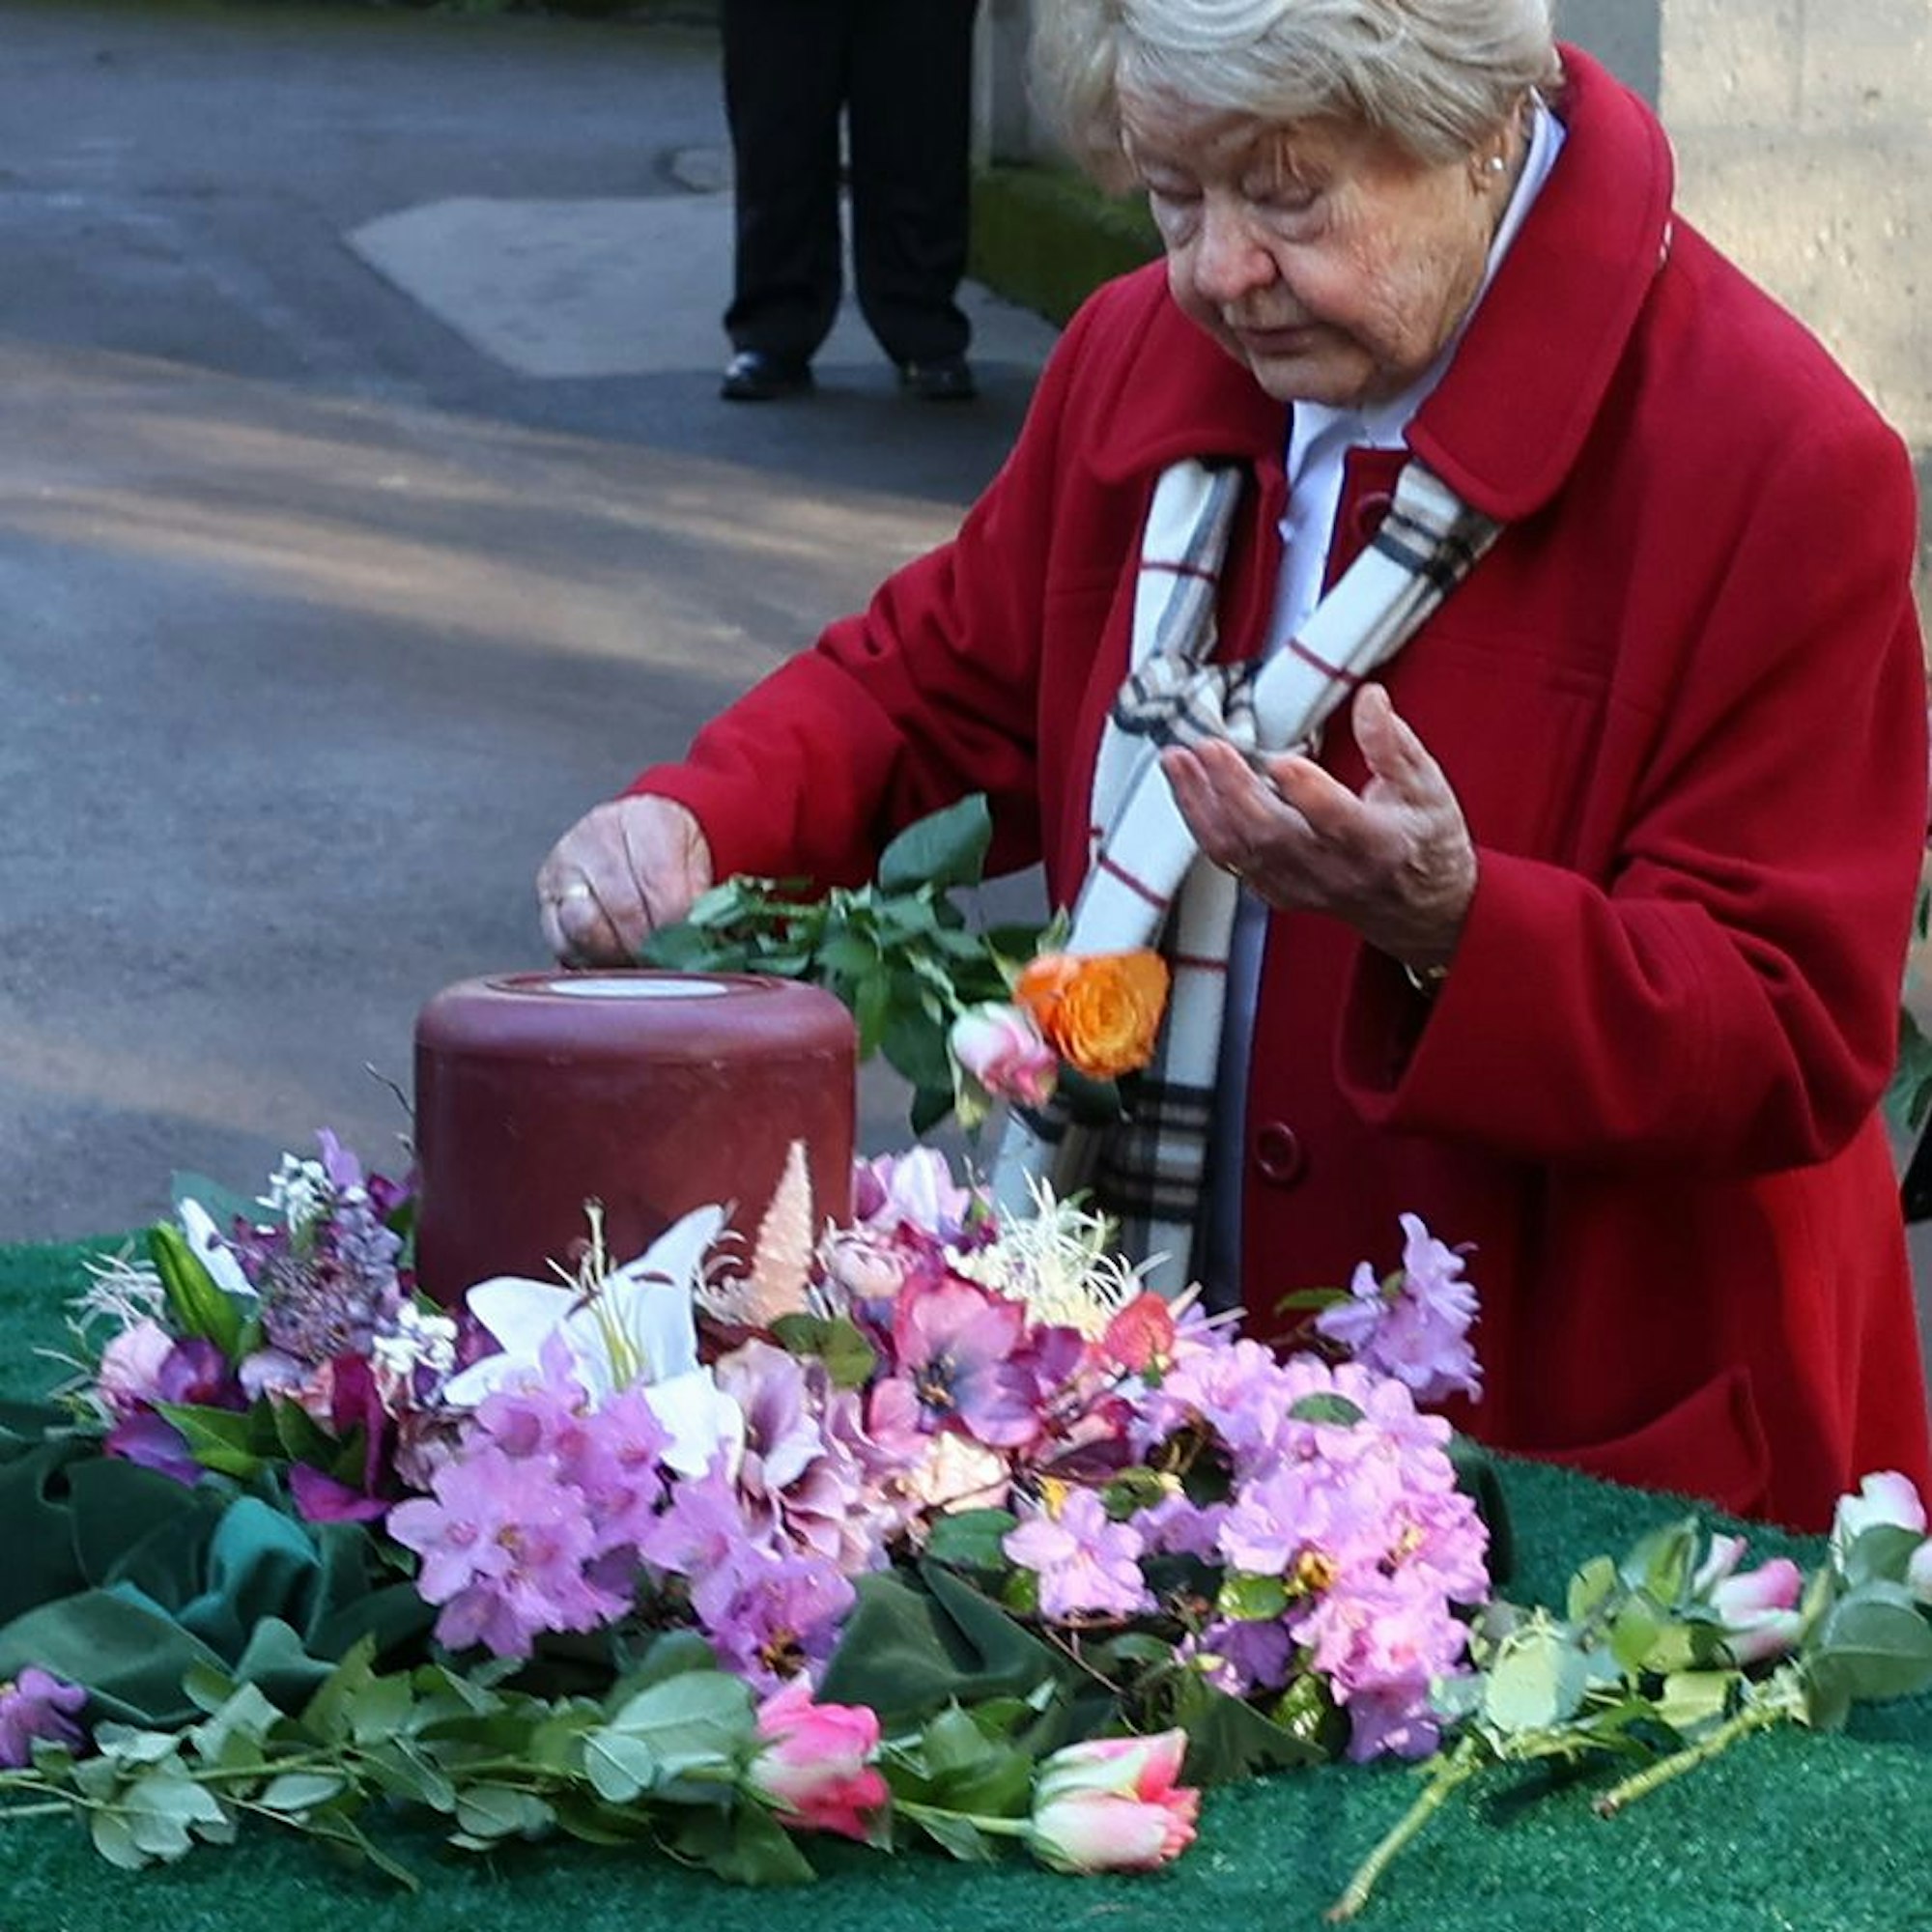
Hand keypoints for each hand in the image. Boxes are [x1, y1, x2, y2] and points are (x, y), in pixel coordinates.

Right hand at [536, 795, 713, 965]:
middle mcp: (598, 832)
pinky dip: (589, 958)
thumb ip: (698, 894)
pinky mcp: (547, 894)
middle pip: (623, 906)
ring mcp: (566, 862)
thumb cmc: (668, 852)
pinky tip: (613, 957)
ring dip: (619, 953)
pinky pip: (561, 940)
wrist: (636, 838)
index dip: (675, 922)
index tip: (688, 944)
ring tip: (641, 960)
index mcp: (645, 816)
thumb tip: (696, 936)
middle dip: (649, 945)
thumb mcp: (696, 860)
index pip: (659, 879)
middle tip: (667, 962)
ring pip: (586, 925)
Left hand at [1159, 684, 1475, 970]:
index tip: (1283, 760)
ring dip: (1201, 805)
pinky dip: (1203, 824)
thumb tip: (1370, 700)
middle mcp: (1333, 871)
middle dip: (1231, 788)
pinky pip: (1229, 861)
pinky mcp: (1276, 890)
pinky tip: (1188, 790)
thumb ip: (1393, 745)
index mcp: (1377, 843)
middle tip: (1207, 746)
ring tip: (1177, 762)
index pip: (1337, 821)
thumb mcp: (1427, 789)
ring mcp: (1299, 885)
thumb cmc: (1425, 845)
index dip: (1309, 792)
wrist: (1422, 911)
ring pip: (1239, 851)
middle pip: (1271, 834)